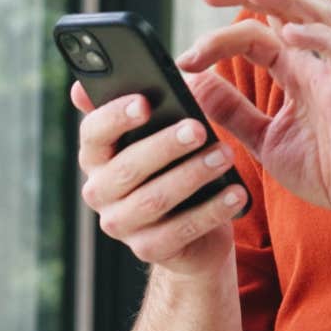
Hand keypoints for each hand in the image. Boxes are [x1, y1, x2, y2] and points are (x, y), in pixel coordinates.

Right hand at [72, 83, 248, 277]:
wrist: (193, 234)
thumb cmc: (174, 168)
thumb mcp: (159, 135)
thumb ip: (141, 106)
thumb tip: (105, 80)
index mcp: (96, 156)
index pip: (93, 133)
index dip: (115, 117)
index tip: (145, 102)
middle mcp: (99, 191)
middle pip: (128, 167)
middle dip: (165, 145)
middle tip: (198, 128)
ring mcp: (120, 224)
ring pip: (155, 198)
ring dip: (192, 175)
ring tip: (225, 155)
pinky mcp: (147, 250)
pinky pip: (182, 230)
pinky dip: (212, 210)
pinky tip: (237, 193)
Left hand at [176, 0, 330, 228]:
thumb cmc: (326, 169)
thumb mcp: (264, 139)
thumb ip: (232, 111)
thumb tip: (194, 82)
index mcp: (294, 73)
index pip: (255, 35)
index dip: (218, 38)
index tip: (185, 58)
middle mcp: (314, 65)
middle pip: (284, 8)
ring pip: (318, 14)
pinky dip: (318, 38)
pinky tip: (291, 34)